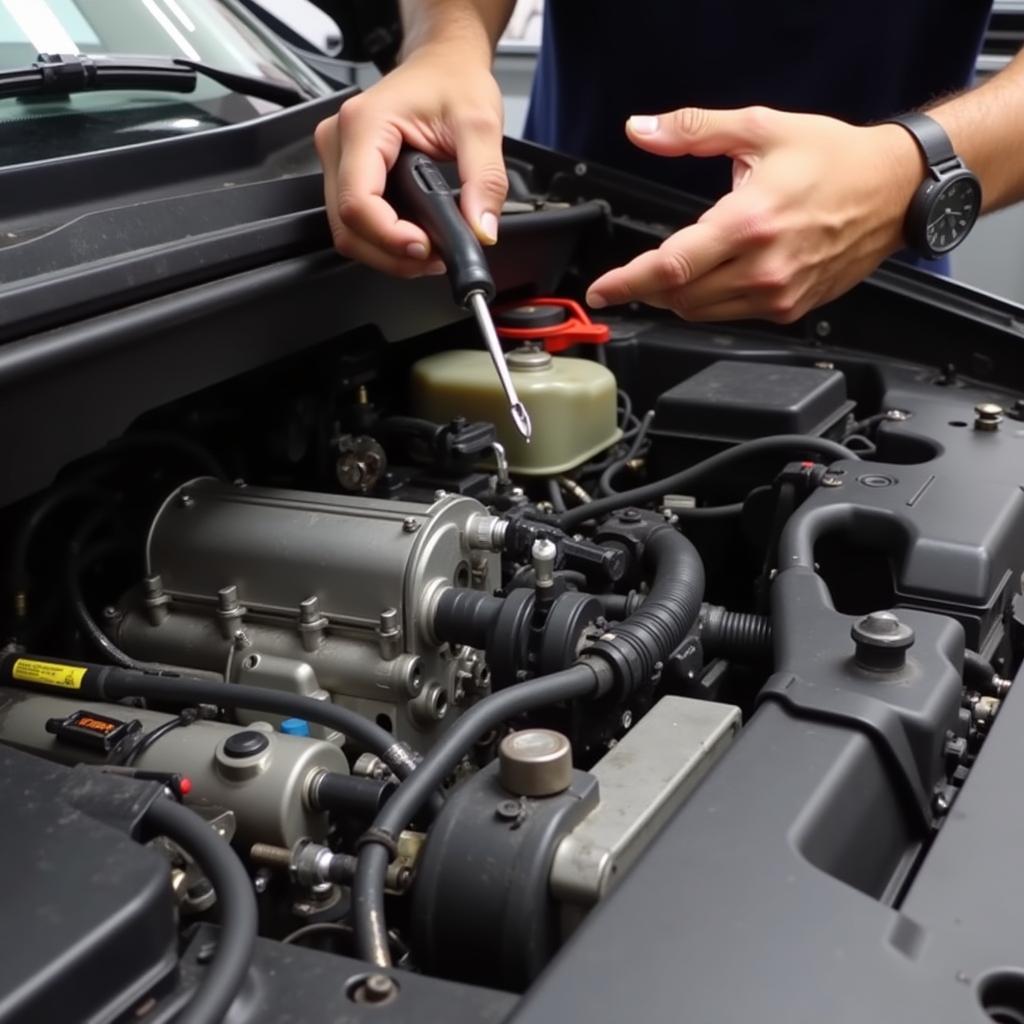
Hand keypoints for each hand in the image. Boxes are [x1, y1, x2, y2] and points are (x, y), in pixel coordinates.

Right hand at [313, 44, 507, 276]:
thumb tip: (480, 230)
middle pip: (347, 227)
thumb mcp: (481, 126)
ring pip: (348, 232)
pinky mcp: (346, 173)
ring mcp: (338, 158)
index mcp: (364, 124)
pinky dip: (385, 240)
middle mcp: (339, 141)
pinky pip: (356, 222)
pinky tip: (415, 236)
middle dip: (391, 253)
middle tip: (435, 256)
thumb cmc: (454, 81)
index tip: (426, 248)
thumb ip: (485, 181)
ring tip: (430, 248)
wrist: (444, 63)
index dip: (390, 238)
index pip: (358, 203)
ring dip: (388, 252)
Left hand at [586, 106, 921, 322]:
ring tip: (674, 272)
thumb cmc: (836, 158)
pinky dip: (711, 302)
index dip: (626, 282)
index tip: (601, 290)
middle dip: (648, 287)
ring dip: (677, 297)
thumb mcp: (760, 129)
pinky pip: (732, 317)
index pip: (670, 266)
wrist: (896, 189)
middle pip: (679, 297)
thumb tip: (643, 130)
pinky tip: (716, 277)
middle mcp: (764, 267)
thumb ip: (694, 131)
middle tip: (637, 272)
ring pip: (701, 313)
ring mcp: (779, 294)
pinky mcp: (792, 309)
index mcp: (749, 223)